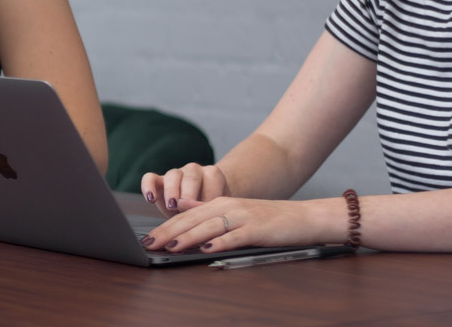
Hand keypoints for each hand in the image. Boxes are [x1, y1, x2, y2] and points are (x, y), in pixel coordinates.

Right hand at [141, 163, 229, 216]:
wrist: (200, 205)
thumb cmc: (210, 207)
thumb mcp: (215, 209)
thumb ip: (208, 208)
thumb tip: (199, 212)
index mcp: (212, 175)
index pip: (212, 180)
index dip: (210, 196)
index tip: (207, 211)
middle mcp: (193, 170)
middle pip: (191, 177)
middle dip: (189, 194)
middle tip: (186, 207)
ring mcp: (175, 174)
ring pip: (172, 176)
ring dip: (172, 191)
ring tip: (172, 206)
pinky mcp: (159, 180)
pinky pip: (150, 178)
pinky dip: (148, 186)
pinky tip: (150, 199)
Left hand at [141, 196, 329, 252]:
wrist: (304, 217)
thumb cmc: (267, 217)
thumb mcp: (233, 208)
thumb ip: (205, 208)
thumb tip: (179, 205)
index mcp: (219, 203)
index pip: (185, 216)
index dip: (165, 227)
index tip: (147, 237)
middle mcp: (228, 206)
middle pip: (192, 220)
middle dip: (168, 233)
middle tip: (149, 244)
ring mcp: (243, 217)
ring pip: (209, 227)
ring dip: (188, 237)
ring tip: (170, 246)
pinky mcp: (257, 229)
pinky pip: (235, 236)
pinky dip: (220, 242)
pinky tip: (206, 249)